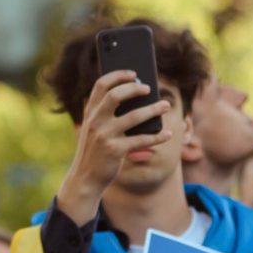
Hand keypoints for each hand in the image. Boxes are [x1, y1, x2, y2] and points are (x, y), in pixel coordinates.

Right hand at [54, 69, 172, 224]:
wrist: (85, 178)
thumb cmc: (95, 151)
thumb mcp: (94, 129)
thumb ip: (106, 114)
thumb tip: (138, 99)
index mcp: (90, 113)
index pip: (101, 85)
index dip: (118, 75)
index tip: (133, 73)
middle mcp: (95, 121)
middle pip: (115, 95)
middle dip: (135, 88)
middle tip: (149, 88)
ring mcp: (105, 136)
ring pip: (134, 117)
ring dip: (153, 109)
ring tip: (165, 106)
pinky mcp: (115, 151)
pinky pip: (141, 140)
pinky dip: (157, 137)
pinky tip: (167, 134)